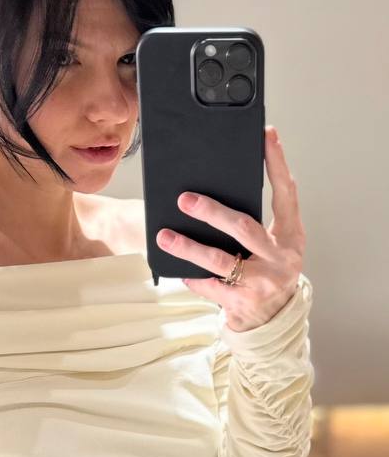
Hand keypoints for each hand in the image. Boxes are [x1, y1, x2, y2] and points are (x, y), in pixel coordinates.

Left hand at [155, 126, 305, 331]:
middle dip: (212, 212)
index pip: (286, 193)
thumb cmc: (266, 272)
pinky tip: (177, 268)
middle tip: (184, 199)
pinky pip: (210, 286)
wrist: (273, 321)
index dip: (277, 163)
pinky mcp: (243, 304)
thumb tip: (216, 191)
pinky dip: (192, 277)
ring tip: (165, 236)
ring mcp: (263, 283)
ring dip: (189, 247)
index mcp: (291, 236)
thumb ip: (256, 222)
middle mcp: (282, 258)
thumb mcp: (272, 245)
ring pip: (220, 260)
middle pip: (244, 228)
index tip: (266, 135)